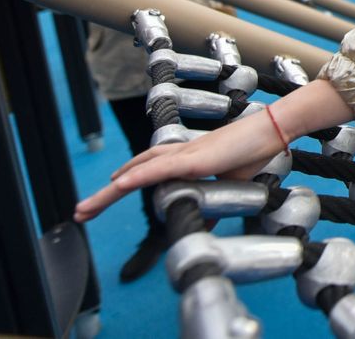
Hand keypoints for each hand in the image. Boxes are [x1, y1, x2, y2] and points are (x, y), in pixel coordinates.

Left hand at [74, 110, 284, 222]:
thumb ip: (212, 204)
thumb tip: (199, 225)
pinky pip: (158, 169)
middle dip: (106, 193)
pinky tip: (118, 185)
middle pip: (133, 171)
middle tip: (81, 211)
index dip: (126, 179)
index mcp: (187, 160)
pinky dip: (136, 176)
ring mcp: (184, 156)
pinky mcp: (193, 159)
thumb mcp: (231, 186)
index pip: (147, 169)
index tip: (106, 193)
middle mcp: (178, 155)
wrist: (272, 130)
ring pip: (137, 172)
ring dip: (109, 191)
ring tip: (86, 209)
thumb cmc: (255, 152)